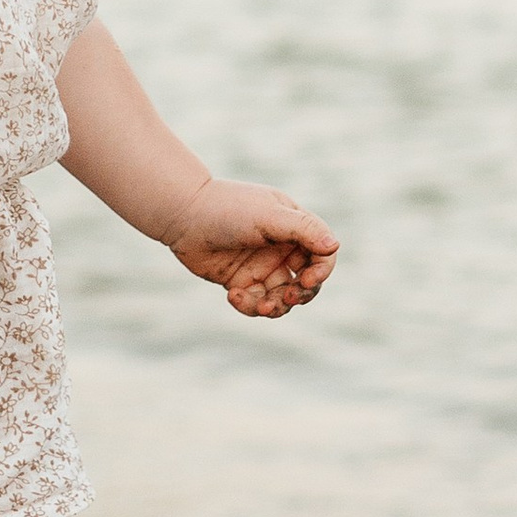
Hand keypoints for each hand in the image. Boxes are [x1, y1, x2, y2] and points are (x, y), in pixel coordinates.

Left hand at [167, 176, 338, 318]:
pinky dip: (249, 305)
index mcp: (293, 227)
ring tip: (260, 306)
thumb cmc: (226, 209)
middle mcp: (281, 248)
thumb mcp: (268, 215)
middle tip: (286, 297)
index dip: (321, 270)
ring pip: (283, 299)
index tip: (306, 278)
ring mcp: (261, 267)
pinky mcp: (241, 282)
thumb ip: (302, 229)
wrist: (182, 216)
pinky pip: (256, 303)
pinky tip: (233, 294)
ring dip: (276, 307)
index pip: (322, 254)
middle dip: (301, 294)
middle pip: (307, 282)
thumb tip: (334, 245)